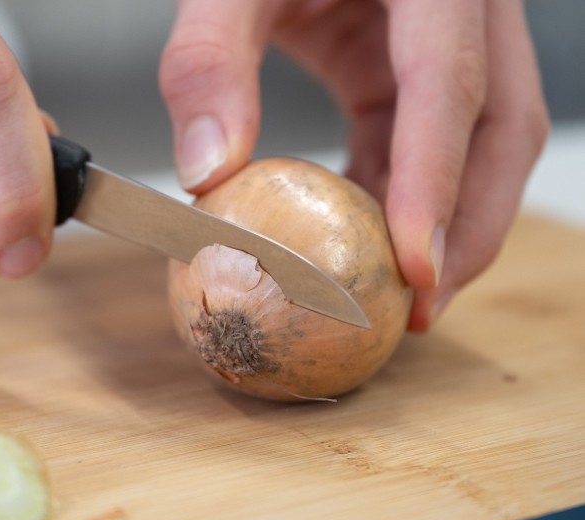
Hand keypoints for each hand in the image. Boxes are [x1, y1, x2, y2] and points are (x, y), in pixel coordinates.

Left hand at [159, 0, 548, 330]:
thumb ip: (207, 62)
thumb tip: (205, 174)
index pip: (450, 84)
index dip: (436, 181)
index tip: (416, 267)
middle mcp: (463, 7)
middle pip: (499, 128)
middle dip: (467, 226)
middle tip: (421, 306)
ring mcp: (449, 35)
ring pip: (479, 142)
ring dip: (444, 222)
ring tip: (398, 292)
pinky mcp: (412, 62)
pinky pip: (427, 137)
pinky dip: (401, 194)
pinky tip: (363, 237)